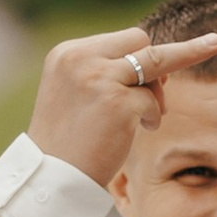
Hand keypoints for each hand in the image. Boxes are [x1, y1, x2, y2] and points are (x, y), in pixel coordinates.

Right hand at [28, 21, 216, 187]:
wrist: (52, 177)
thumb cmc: (70, 141)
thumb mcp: (78, 94)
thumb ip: (107, 73)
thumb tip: (160, 67)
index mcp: (68, 52)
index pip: (119, 39)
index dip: (139, 56)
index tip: (156, 73)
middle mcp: (82, 58)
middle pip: (140, 40)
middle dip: (160, 62)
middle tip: (164, 89)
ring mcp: (100, 77)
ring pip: (155, 62)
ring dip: (158, 91)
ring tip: (149, 118)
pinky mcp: (118, 102)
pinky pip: (152, 101)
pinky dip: (152, 117)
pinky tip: (141, 130)